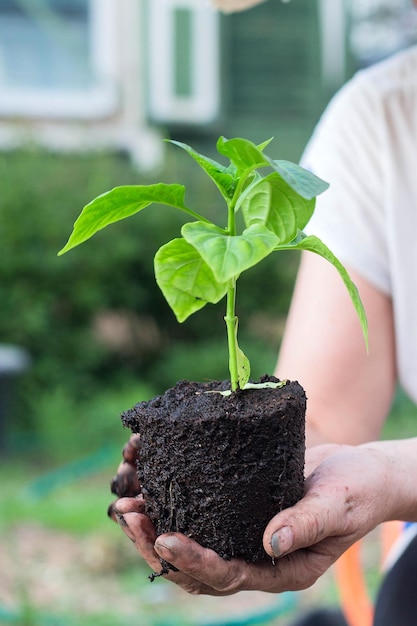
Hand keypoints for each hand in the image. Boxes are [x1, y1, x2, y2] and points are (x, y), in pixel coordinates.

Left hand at [111, 442, 397, 594]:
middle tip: (128, 515)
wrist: (357, 470)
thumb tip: (271, 542)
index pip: (227, 575)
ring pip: (187, 536)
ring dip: (151, 521)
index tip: (165, 538)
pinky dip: (169, 493)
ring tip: (125, 496)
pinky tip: (148, 472)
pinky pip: (195, 507)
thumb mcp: (337, 505)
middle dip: (155, 544)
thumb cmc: (355, 490)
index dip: (194, 561)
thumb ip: (308, 524)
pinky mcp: (233, 504)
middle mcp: (252, 554)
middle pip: (194, 566)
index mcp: (278, 568)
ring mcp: (240, 530)